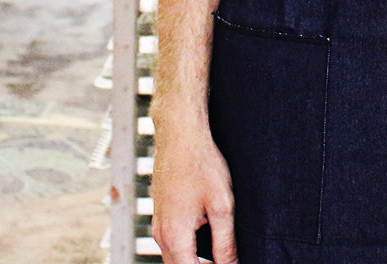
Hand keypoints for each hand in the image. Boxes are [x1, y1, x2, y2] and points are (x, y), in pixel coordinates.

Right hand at [150, 123, 236, 263]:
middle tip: (227, 259)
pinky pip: (173, 242)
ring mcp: (159, 224)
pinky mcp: (162, 214)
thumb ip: (225, 243)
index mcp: (175, 237)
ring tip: (220, 252)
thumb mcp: (222, 205)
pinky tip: (208, 237)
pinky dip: (189, 248)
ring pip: (176, 257)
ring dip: (195, 260)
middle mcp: (161, 235)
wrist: (180, 134)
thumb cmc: (201, 164)